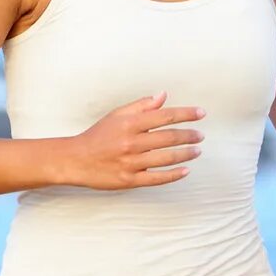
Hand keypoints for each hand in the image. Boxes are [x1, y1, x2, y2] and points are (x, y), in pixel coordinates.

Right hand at [58, 94, 202, 189]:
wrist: (74, 160)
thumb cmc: (97, 136)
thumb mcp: (116, 115)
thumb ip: (141, 106)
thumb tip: (163, 95)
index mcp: (129, 124)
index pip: (164, 116)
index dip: (186, 114)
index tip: (201, 113)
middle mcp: (131, 142)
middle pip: (169, 137)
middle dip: (189, 135)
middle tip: (200, 135)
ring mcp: (130, 162)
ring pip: (166, 158)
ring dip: (185, 154)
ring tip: (197, 151)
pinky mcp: (129, 180)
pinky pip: (156, 178)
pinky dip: (173, 175)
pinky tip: (185, 171)